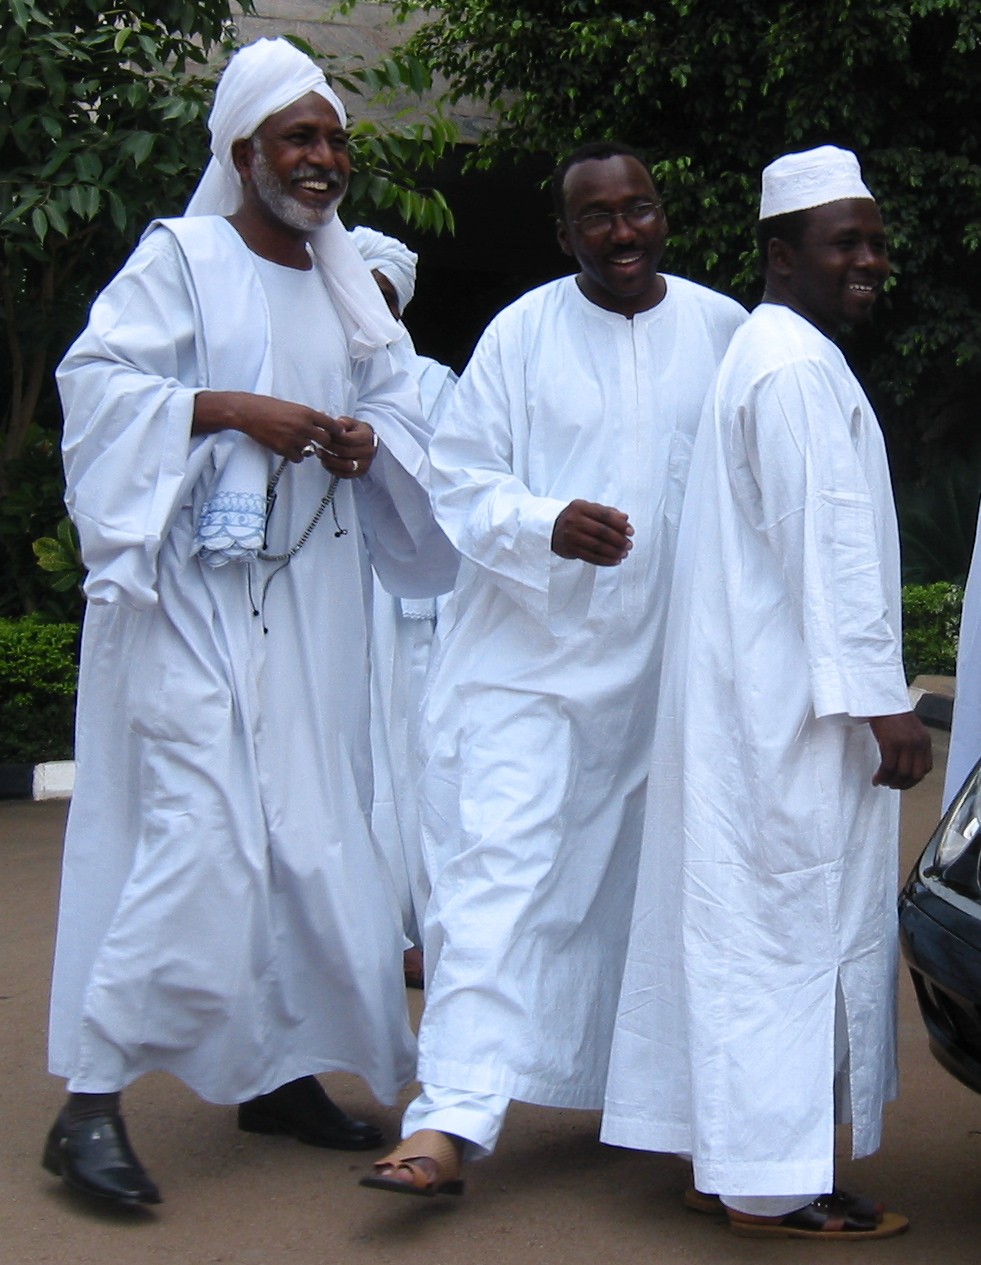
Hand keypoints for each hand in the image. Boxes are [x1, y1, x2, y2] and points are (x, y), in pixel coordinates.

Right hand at [192, 391, 344, 461]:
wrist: (248, 412)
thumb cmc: (268, 407)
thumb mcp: (292, 406)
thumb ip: (307, 414)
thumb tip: (322, 417)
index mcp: (306, 413)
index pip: (331, 424)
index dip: (336, 431)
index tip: (338, 434)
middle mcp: (302, 426)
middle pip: (325, 441)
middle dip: (323, 443)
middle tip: (318, 442)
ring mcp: (293, 438)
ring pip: (310, 451)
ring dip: (306, 449)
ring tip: (296, 443)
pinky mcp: (283, 448)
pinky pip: (297, 458)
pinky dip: (294, 456)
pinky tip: (288, 448)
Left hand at [314, 416, 376, 479]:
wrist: (366, 444)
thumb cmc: (356, 432)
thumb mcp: (350, 423)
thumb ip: (341, 422)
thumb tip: (332, 423)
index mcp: (366, 436)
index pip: (347, 439)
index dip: (333, 437)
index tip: (323, 434)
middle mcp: (368, 451)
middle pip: (344, 452)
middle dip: (329, 448)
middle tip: (319, 443)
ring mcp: (365, 464)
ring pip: (344, 465)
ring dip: (329, 460)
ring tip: (320, 453)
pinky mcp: (359, 473)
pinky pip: (344, 474)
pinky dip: (332, 469)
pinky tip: (325, 462)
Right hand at [551, 499, 633, 565]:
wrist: (551, 529)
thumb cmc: (575, 518)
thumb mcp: (588, 509)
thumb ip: (607, 512)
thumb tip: (625, 518)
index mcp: (580, 507)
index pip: (604, 515)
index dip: (620, 524)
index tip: (630, 531)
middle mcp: (574, 520)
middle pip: (602, 532)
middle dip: (619, 540)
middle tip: (629, 545)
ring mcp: (571, 536)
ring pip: (597, 546)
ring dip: (614, 552)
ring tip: (624, 554)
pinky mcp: (570, 549)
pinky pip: (591, 557)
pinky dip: (605, 560)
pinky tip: (614, 561)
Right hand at [868, 712, 932, 789]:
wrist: (881, 701)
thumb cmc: (892, 714)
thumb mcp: (910, 729)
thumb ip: (913, 744)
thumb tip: (905, 762)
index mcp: (925, 741)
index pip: (926, 768)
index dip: (915, 779)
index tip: (904, 781)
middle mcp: (918, 744)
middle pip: (914, 775)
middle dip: (903, 784)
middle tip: (892, 785)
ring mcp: (905, 744)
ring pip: (901, 773)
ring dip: (890, 782)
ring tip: (882, 782)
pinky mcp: (890, 744)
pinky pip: (887, 767)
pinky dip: (881, 776)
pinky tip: (876, 778)